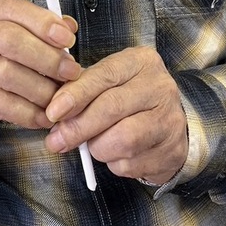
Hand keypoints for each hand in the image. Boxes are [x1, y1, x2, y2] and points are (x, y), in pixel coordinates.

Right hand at [0, 0, 81, 138]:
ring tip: (58, 97)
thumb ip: (41, 29)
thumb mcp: (15, 35)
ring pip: (7, 74)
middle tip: (70, 72)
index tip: (68, 39)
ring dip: (41, 88)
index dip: (43, 22)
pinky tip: (42, 116)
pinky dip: (27, 112)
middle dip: (47, 58)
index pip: (13, 7)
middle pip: (11, 40)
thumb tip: (69, 27)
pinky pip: (0, 104)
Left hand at [44, 46, 187, 184]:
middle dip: (78, 127)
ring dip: (97, 147)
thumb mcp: (111, 81)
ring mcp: (169, 119)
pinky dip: (113, 163)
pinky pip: (131, 164)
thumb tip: (55, 112)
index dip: (76, 95)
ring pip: (122, 140)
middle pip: (112, 107)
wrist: (169, 123)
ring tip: (91, 145)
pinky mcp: (171, 150)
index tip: (53, 111)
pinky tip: (113, 154)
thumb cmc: (130, 97)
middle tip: (57, 140)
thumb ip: (84, 89)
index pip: (105, 76)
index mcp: (141, 61)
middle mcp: (160, 87)